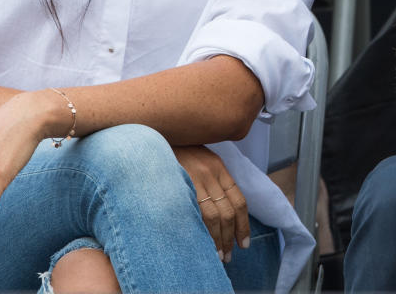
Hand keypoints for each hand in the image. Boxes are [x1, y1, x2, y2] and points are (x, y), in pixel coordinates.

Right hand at [174, 145, 249, 261]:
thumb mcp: (198, 159)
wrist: (151, 138)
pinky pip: (195, 213)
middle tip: (229, 255)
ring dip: (218, 239)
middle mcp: (211, 173)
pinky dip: (202, 231)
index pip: (238, 201)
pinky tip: (202, 245)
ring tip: (218, 256)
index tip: (244, 243)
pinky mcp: (180, 185)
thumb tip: (220, 209)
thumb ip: (210, 179)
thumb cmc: (174, 151)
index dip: (243, 225)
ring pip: (214, 216)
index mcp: (218, 167)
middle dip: (231, 237)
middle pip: (228, 212)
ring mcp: (195, 179)